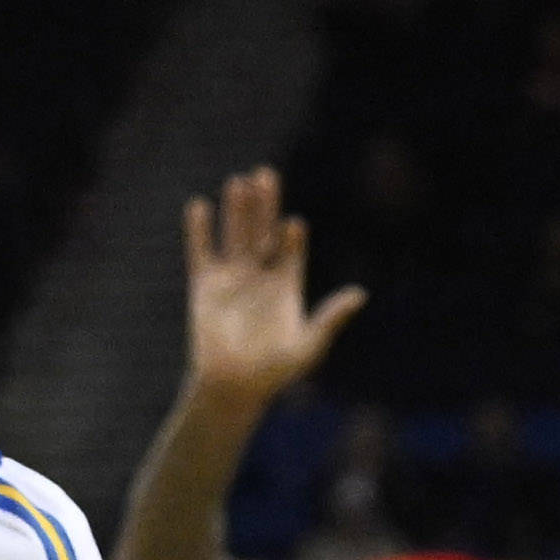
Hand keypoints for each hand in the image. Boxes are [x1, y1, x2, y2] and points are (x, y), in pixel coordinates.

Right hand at [183, 167, 362, 405]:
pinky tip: (199, 207)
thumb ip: (331, 318)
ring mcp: (231, 278)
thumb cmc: (276, 372)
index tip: (294, 224)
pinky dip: (199, 230)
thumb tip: (360, 293)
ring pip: (234, 234)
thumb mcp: (310, 346)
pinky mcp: (203, 284)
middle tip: (266, 174)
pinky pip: (200, 250)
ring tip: (239, 182)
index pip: (290, 253)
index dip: (292, 237)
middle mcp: (259, 276)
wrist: (233, 385)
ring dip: (236, 210)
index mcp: (286, 288)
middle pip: (262, 232)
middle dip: (265, 205)